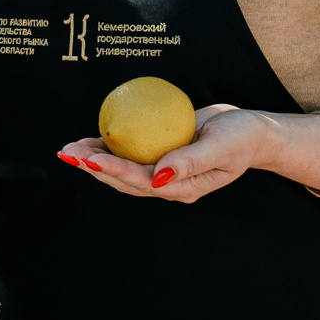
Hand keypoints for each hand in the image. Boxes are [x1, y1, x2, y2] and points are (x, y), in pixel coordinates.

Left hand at [57, 103, 271, 203]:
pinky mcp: (159, 154)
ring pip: (122, 170)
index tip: (90, 161)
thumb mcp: (222, 147)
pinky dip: (110, 147)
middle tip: (67, 154)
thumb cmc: (240, 137)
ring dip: (95, 161)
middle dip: (94, 169)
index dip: (113, 171)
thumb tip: (158, 177)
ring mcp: (162, 171)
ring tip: (69, 151)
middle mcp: (168, 183)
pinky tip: (90, 140)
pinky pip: (130, 153)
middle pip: (124, 180)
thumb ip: (191, 162)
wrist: (251, 132)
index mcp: (182, 188)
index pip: (141, 181)